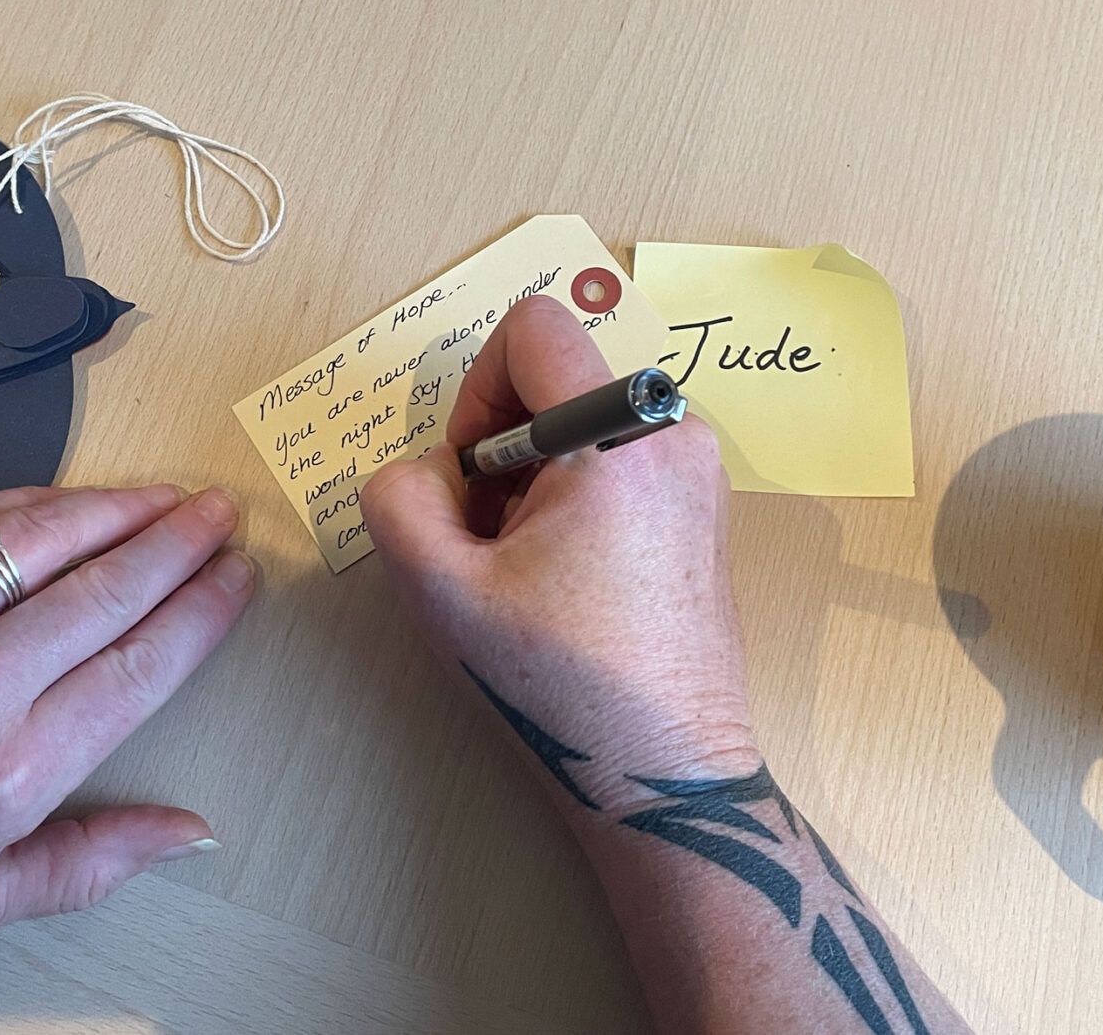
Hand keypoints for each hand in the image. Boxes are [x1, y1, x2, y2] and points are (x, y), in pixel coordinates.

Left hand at [0, 483, 253, 956]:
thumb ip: (91, 862)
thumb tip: (192, 832)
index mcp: (5, 775)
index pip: (138, 667)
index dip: (202, 611)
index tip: (238, 578)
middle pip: (107, 591)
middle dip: (179, 543)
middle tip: (221, 513)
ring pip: (44, 540)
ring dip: (119, 508)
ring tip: (167, 494)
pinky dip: (31, 503)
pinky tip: (73, 500)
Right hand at [364, 301, 971, 1034]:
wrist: (666, 773)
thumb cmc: (562, 685)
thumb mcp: (440, 591)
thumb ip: (397, 501)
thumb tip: (421, 472)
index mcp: (618, 437)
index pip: (533, 328)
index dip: (476, 388)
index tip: (469, 472)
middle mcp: (675, 435)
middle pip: (558, 377)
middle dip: (503, 443)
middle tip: (488, 534)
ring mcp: (700, 473)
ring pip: (586, 424)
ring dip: (536, 476)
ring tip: (526, 566)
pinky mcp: (705, 510)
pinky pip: (621, 460)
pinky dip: (577, 496)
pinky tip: (567, 577)